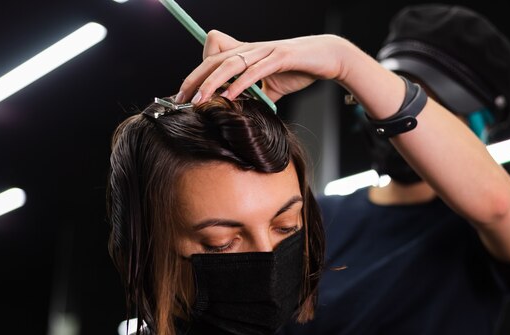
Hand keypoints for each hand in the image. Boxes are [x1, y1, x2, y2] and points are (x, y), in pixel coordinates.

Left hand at [176, 31, 348, 103]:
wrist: (329, 57)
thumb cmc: (301, 69)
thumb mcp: (274, 86)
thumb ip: (259, 95)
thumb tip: (248, 111)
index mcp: (248, 54)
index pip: (214, 60)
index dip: (198, 74)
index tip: (186, 95)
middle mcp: (252, 49)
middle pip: (215, 60)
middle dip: (195, 80)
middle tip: (180, 100)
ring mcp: (266, 52)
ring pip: (231, 64)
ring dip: (212, 83)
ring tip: (199, 100)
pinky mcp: (281, 57)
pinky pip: (256, 71)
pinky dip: (241, 84)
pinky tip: (230, 97)